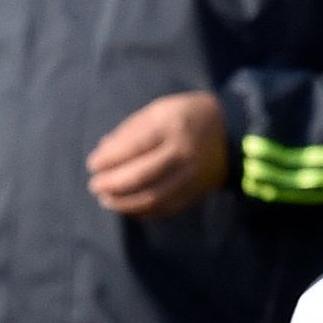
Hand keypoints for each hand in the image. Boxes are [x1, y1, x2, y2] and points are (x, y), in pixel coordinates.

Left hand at [86, 92, 230, 216]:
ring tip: (106, 200)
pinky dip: (143, 211)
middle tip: (94, 185)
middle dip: (113, 184)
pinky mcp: (196, 192)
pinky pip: (166, 208)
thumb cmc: (185, 116)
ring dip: (125, 203)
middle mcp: (183, 152)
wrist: (231, 132)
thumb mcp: (158, 110)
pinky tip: (127, 208)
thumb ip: (130, 130)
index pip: (134, 146)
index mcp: (171, 126)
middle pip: (142, 175)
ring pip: (153, 197)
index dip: (110, 159)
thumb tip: (102, 152)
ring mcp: (191, 175)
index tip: (92, 164)